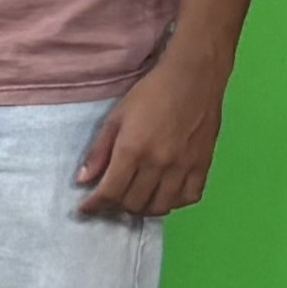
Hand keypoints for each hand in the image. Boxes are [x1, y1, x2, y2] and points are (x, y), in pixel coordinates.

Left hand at [77, 52, 231, 219]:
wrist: (194, 78)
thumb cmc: (151, 93)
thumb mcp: (116, 117)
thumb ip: (99, 151)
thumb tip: (83, 180)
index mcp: (133, 149)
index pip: (110, 192)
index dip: (95, 205)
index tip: (86, 209)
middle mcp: (158, 163)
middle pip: (134, 203)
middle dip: (116, 206)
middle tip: (111, 197)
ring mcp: (183, 167)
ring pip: (161, 207)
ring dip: (143, 208)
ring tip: (135, 198)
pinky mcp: (203, 166)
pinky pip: (189, 198)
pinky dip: (173, 202)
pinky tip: (164, 193)